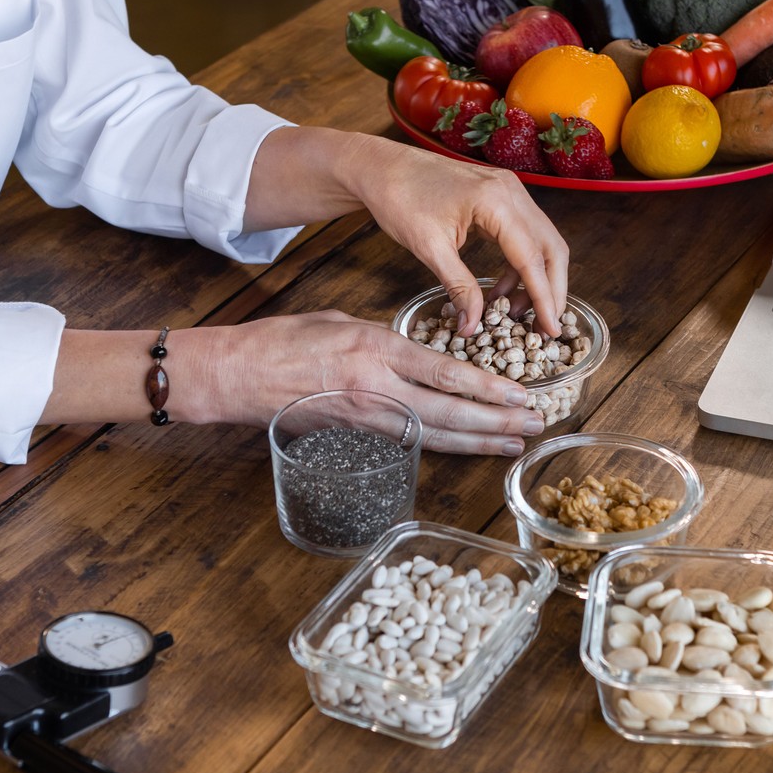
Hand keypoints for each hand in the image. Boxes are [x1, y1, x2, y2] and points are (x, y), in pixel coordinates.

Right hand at [169, 311, 543, 453]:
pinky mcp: (355, 436)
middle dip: (497, 421)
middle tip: (534, 424)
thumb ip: (385, 341)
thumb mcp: (342, 323)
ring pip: (435, 435)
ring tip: (513, 443)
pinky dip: (442, 447)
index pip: (447, 373)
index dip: (490, 388)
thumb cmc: (283, 341)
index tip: (521, 393)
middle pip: (451, 412)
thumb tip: (416, 355)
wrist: (237, 375)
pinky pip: (409, 443)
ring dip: (478, 442)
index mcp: (377, 350)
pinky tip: (466, 449)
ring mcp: (367, 418)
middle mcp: (378, 388)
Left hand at [348, 142, 568, 337]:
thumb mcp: (429, 248)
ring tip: (514, 311)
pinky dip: (520, 264)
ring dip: (537, 279)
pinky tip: (500, 288)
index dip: (544, 298)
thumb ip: (458, 288)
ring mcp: (509, 190)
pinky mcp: (501, 195)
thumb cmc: (399, 198)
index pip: (532, 258)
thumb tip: (473, 326)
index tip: (551, 330)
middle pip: (551, 248)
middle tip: (545, 326)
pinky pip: (524, 234)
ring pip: (542, 241)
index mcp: (496, 202)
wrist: (382, 167)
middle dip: (552, 290)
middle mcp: (511, 192)